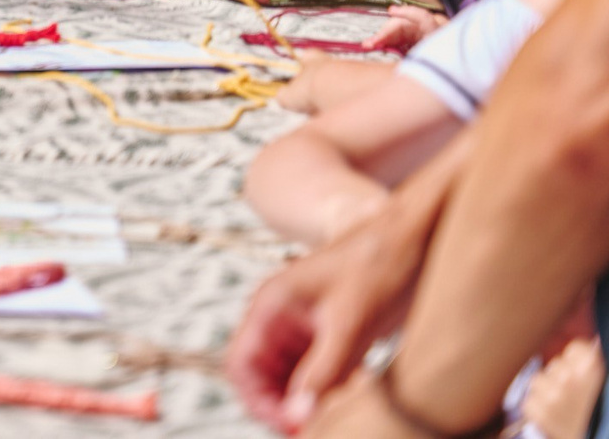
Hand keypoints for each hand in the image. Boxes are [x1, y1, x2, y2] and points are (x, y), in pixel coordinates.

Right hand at [229, 196, 431, 430]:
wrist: (414, 237)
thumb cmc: (377, 266)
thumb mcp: (351, 323)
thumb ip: (324, 371)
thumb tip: (298, 417)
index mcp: (271, 307)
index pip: (241, 364)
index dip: (258, 401)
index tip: (290, 427)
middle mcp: (281, 318)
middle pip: (262, 376)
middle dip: (282, 408)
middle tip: (313, 433)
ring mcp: (305, 327)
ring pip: (290, 378)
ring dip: (306, 403)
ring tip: (335, 421)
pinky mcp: (331, 334)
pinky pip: (318, 373)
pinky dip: (329, 392)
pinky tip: (354, 402)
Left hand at [523, 336, 603, 438]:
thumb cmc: (597, 415)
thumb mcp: (602, 388)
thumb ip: (592, 366)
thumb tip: (593, 344)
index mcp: (591, 369)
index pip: (576, 348)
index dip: (578, 360)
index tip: (582, 371)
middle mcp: (569, 378)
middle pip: (556, 364)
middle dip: (562, 377)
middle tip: (575, 396)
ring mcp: (552, 395)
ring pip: (539, 380)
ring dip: (548, 391)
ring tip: (564, 407)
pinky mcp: (538, 410)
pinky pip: (530, 399)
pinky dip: (539, 407)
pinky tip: (554, 417)